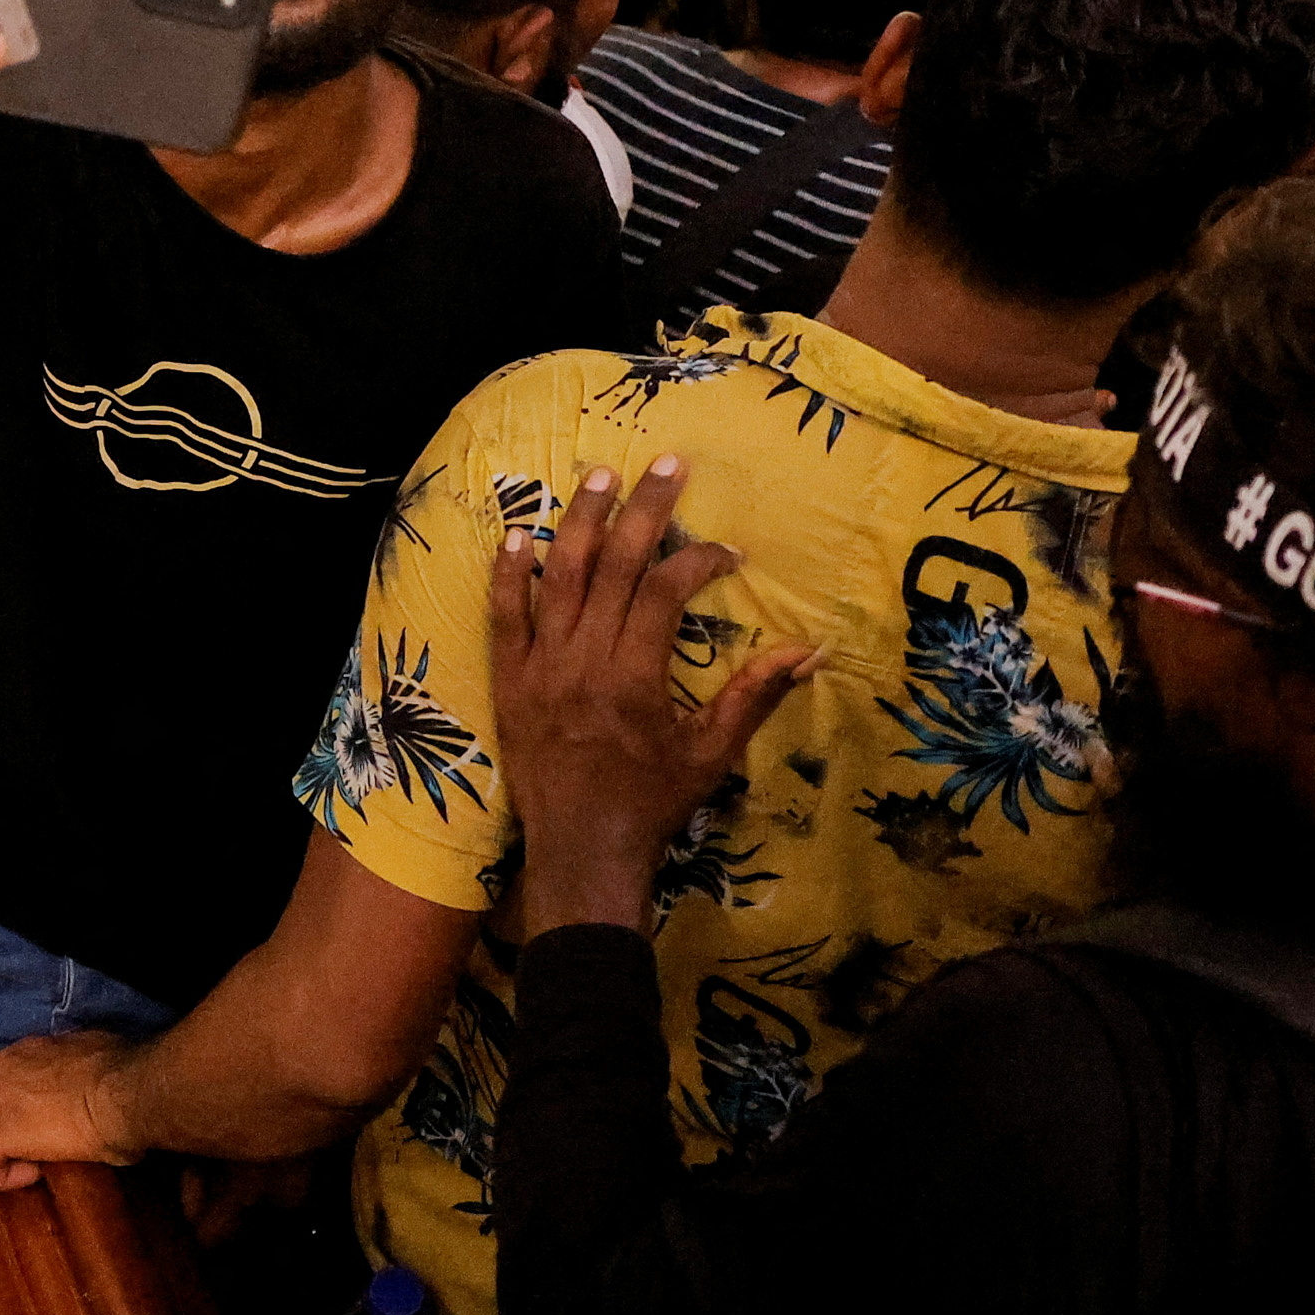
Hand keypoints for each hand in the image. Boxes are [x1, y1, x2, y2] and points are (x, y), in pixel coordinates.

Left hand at [0, 1027, 142, 1189]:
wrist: (126, 1094)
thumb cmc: (124, 1079)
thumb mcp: (90, 1057)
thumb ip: (73, 1067)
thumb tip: (85, 1081)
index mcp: (21, 1055)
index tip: (24, 1124)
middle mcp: (0, 1072)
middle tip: (8, 1149)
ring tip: (14, 1165)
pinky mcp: (2, 1132)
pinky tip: (30, 1176)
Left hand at [487, 458, 811, 943]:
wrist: (582, 852)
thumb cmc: (653, 803)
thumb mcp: (713, 755)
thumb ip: (756, 698)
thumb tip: (811, 651)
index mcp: (635, 678)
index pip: (666, 592)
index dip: (698, 560)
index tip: (728, 552)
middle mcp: (584, 662)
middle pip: (615, 567)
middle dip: (645, 510)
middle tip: (668, 462)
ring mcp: (539, 668)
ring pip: (559, 578)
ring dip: (582, 522)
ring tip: (601, 474)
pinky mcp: (507, 680)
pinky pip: (502, 616)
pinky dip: (509, 574)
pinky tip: (519, 534)